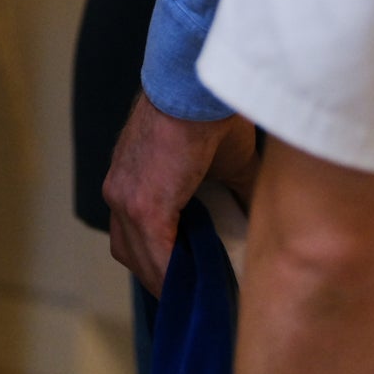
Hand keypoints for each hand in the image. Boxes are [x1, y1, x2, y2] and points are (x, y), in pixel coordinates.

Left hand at [103, 92, 259, 294]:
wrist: (199, 82)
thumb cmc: (210, 108)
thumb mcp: (223, 161)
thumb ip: (233, 193)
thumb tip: (255, 223)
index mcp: (131, 177)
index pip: (133, 232)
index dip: (158, 258)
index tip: (187, 273)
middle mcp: (118, 191)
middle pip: (131, 252)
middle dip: (162, 274)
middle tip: (195, 288)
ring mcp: (126, 199)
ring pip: (142, 260)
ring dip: (171, 281)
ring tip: (202, 292)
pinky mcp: (144, 206)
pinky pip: (158, 257)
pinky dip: (178, 276)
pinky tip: (200, 287)